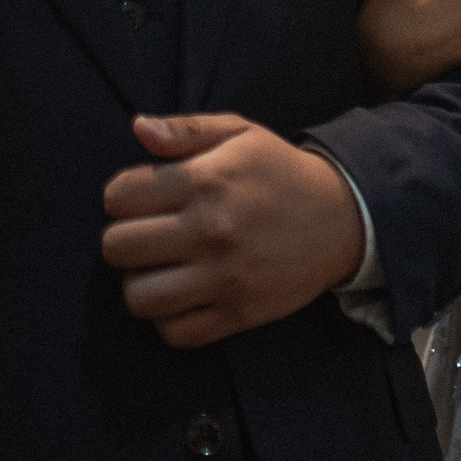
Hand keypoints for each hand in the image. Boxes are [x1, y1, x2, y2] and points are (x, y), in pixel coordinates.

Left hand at [101, 113, 364, 345]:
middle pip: (118, 247)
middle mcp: (211, 230)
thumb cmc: (280, 172)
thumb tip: (138, 128)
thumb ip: (186, 129)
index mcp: (207, 180)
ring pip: (139, 296)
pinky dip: (167, 319)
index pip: (119, 196)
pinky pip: (175, 332)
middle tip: (147, 234)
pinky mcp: (238, 313)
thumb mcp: (240, 134)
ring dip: (139, 283)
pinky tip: (180, 296)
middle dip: (122, 238)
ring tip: (158, 269)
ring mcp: (224, 276)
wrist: (342, 219)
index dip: (122, 195)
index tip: (142, 198)